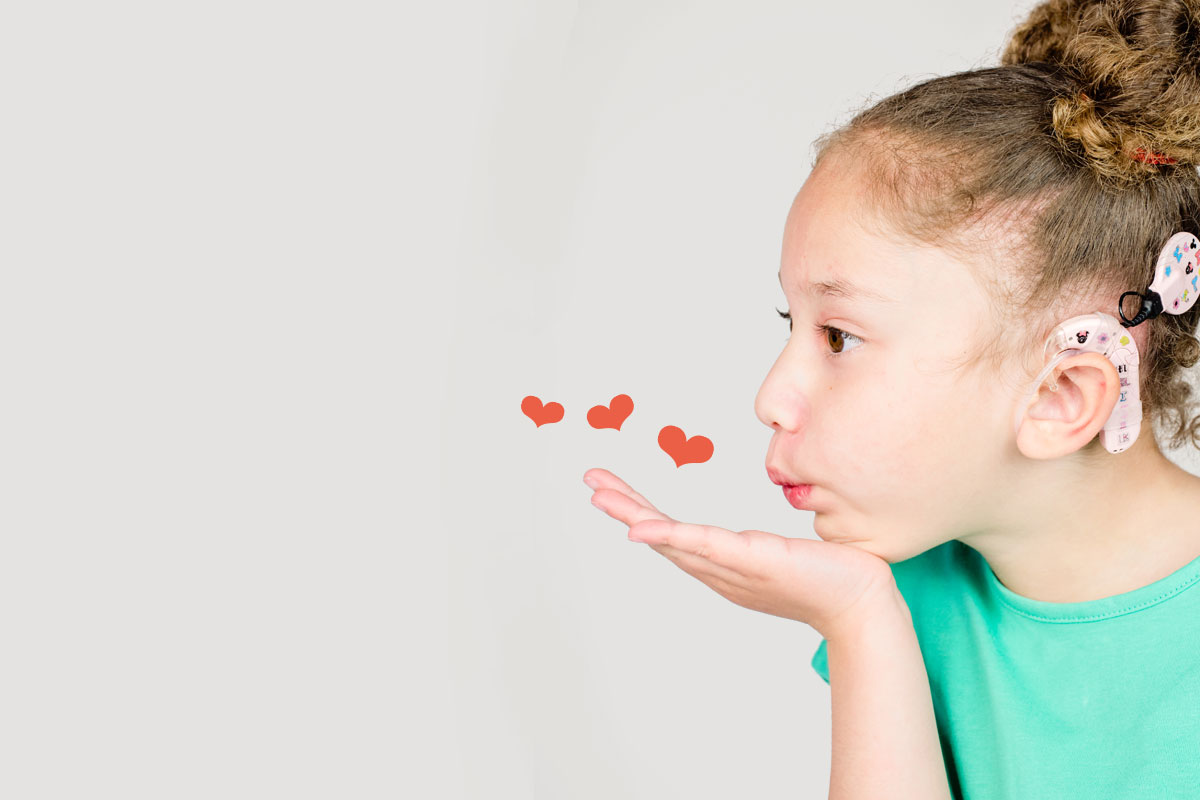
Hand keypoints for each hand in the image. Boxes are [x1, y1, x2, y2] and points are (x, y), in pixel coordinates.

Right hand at [585, 468, 900, 639]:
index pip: (676, 535)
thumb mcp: (789, 553)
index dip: (642, 514)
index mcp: (726, 567)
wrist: (864, 605)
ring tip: (600, 495)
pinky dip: (666, 537)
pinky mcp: (749, 561)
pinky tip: (639, 529)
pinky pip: (700, 546)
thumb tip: (769, 528)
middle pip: (662, 537)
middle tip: (591, 482)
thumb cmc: (836, 578)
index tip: (614, 492)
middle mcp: (721, 571)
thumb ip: (768, 545)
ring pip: (671, 539)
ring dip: (633, 515)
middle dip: (624, 507)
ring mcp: (731, 568)